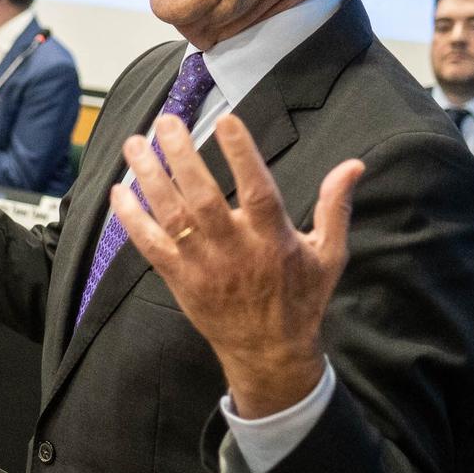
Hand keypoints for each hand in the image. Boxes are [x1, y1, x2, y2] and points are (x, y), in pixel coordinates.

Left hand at [112, 114, 364, 418]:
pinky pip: (151, 246)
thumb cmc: (301, 298)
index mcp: (274, 240)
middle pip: (203, 198)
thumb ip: (335, 207)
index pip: (257, 190)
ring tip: (135, 143)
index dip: (242, 155)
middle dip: (182, 157)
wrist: (270, 354)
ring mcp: (204, 267)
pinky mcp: (181, 281)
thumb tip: (354, 165)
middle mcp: (236, 250)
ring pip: (171, 217)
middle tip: (167, 121)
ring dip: (150, 178)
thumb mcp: (329, 255)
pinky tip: (119, 191)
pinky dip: (133, 219)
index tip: (226, 119)